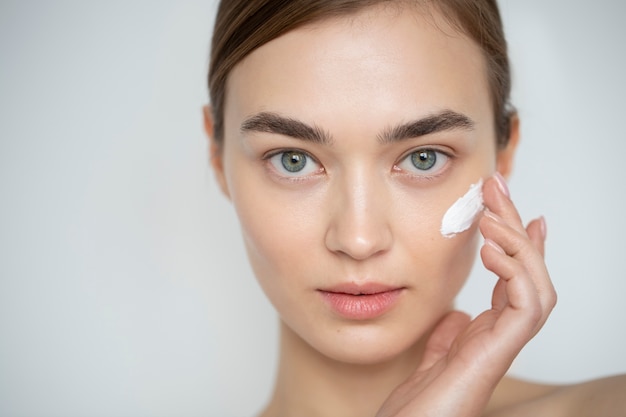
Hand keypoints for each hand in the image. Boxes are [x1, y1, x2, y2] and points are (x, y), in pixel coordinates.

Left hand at [376, 174, 556, 416]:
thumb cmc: (415, 405)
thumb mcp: (430, 355)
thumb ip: (447, 333)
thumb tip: (457, 312)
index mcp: (485, 335)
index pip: (513, 282)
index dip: (519, 246)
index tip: (513, 211)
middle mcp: (498, 339)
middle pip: (527, 275)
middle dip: (516, 228)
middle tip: (498, 189)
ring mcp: (500, 348)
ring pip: (538, 289)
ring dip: (519, 246)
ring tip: (493, 216)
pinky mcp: (495, 357)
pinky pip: (525, 309)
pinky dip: (513, 273)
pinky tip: (491, 251)